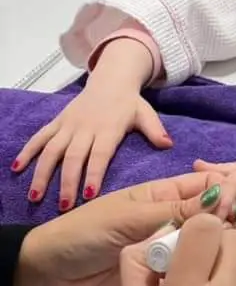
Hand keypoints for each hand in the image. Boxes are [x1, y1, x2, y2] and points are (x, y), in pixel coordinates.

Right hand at [11, 39, 167, 209]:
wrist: (111, 79)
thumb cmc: (130, 104)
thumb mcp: (145, 114)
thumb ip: (155, 130)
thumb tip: (168, 145)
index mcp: (108, 129)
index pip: (99, 155)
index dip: (93, 174)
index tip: (88, 196)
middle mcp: (85, 128)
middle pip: (73, 157)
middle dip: (67, 182)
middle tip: (63, 206)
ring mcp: (68, 125)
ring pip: (52, 150)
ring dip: (42, 173)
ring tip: (35, 196)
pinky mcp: (57, 122)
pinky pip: (39, 137)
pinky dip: (27, 151)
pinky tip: (16, 169)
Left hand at [13, 173, 224, 285]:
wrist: (50, 277)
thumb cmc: (86, 233)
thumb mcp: (131, 216)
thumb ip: (176, 210)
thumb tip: (222, 195)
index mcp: (164, 196)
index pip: (207, 185)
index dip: (225, 192)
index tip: (233, 210)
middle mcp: (173, 221)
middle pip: (213, 218)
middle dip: (227, 225)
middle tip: (228, 241)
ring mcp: (170, 252)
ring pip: (207, 248)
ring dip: (217, 253)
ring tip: (222, 262)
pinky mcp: (165, 280)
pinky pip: (192, 276)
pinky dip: (202, 278)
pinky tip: (212, 284)